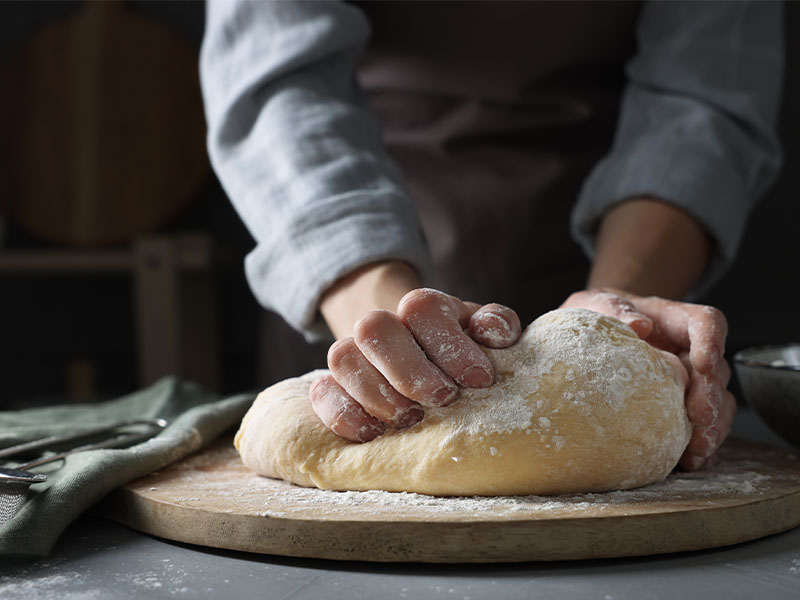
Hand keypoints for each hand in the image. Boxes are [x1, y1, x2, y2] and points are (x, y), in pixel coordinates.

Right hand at [310, 288, 521, 441]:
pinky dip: (341, 414)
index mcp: (422, 308)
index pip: (423, 309)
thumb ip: (496, 325)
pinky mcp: (333, 385)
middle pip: (375, 328)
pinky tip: (372, 434)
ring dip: (376, 393)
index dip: (450, 343)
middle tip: (441, 399)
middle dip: (408, 369)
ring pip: (342, 358)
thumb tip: (490, 331)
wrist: (423, 361)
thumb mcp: (485, 335)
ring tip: (410, 421)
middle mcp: (382, 325)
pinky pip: (321, 392)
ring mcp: (353, 354)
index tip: (478, 379)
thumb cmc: (462, 353)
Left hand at [561, 288, 734, 470]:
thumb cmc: (593, 318)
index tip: (704, 363)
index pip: (706, 322)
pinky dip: (701, 446)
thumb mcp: (592, 305)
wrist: (587, 338)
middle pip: (716, 370)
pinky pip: (702, 428)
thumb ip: (612, 307)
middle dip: (711, 395)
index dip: (712, 341)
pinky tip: (690, 462)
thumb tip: (638, 325)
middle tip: (699, 417)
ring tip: (698, 449)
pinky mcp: (681, 408)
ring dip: (714, 427)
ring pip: (718, 403)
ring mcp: (688, 381)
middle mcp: (688, 351)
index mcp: (672, 320)